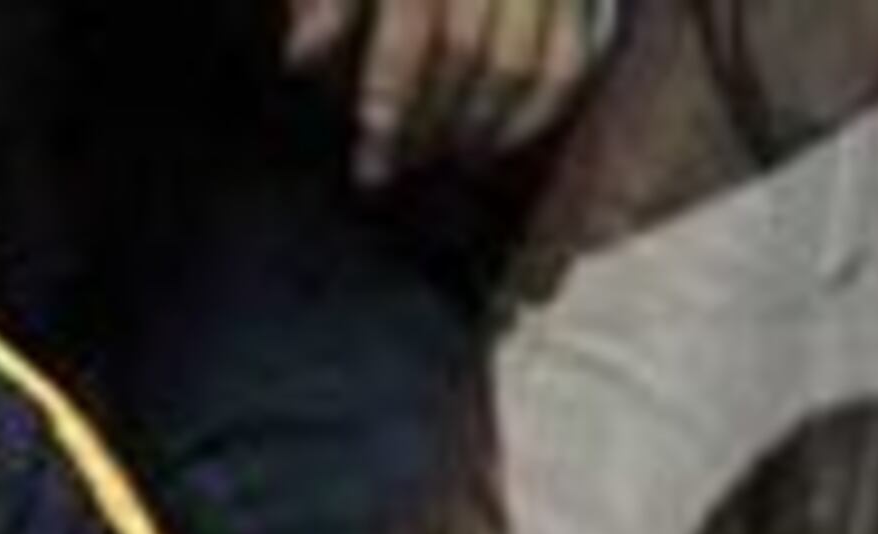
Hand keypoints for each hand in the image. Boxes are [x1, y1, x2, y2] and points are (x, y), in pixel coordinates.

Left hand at [284, 0, 614, 184]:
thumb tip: (302, 56)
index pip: (414, 25)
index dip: (391, 96)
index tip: (371, 156)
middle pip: (466, 50)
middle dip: (427, 121)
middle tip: (394, 163)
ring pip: (523, 63)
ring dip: (478, 126)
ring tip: (440, 154)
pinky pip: (575, 60)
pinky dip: (538, 113)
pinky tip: (497, 142)